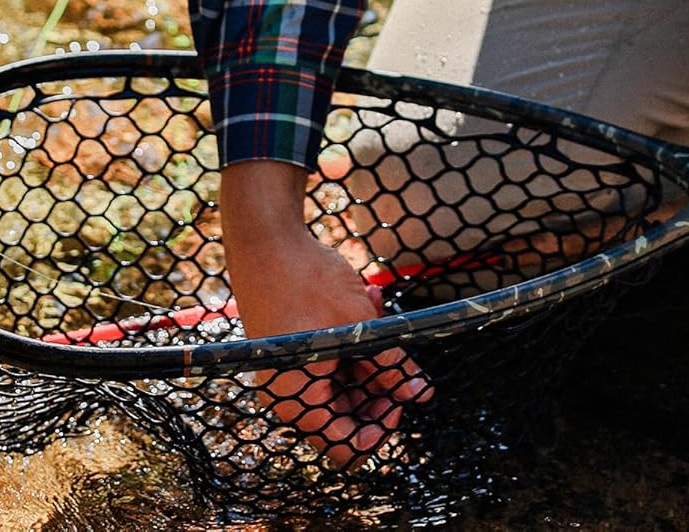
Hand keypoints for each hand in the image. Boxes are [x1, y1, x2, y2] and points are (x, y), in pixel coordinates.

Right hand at [221, 162, 430, 466]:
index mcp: (298, 402)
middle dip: (381, 382)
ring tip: (380, 306)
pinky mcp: (297, 350)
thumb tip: (421, 395)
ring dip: (373, 351)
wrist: (267, 241)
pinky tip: (367, 298)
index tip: (403, 395)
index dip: (381, 426)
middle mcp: (291, 395)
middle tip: (403, 355)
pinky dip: (356, 337)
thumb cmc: (307, 283)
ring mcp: (293, 372)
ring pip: (347, 380)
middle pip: (349, 415)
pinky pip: (335, 358)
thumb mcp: (360, 327)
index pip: (348, 447)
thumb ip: (392, 366)